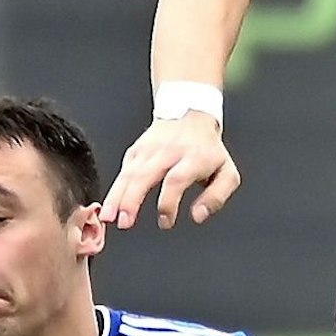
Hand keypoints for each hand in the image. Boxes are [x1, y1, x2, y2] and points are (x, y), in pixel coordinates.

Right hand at [103, 114, 240, 229]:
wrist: (190, 114)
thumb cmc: (209, 150)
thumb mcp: (226, 172)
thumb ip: (216, 197)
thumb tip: (198, 216)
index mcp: (193, 157)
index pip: (176, 180)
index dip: (168, 202)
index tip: (165, 221)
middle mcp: (168, 151)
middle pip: (145, 174)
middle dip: (132, 199)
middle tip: (124, 222)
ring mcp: (150, 149)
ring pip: (129, 172)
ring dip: (117, 196)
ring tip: (108, 216)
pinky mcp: (137, 150)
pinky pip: (123, 170)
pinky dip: (114, 189)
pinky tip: (108, 205)